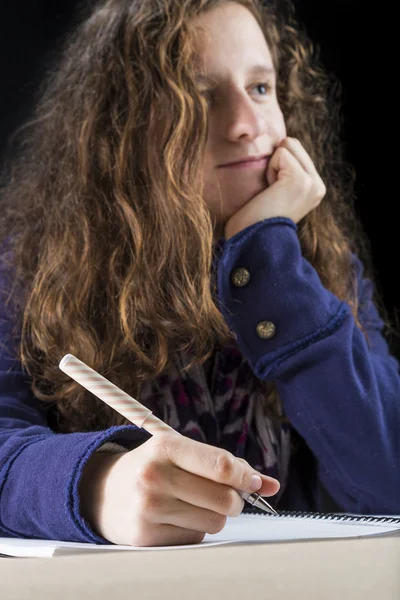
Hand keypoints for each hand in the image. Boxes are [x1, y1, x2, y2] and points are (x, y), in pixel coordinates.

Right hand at [80, 433, 279, 545]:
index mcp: (166, 447)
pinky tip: (175, 518)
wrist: (103, 492)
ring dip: (214, 515)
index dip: (247, 477)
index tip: (255, 483)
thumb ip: (226, 465)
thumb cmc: (154, 467)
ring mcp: (149, 508)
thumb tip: (270, 486)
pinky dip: (194, 528)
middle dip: (233, 500)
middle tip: (223, 495)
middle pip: (224, 499)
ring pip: (215, 522)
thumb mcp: (182, 453)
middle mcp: (154, 476)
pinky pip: (195, 537)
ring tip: (192, 503)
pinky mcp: (146, 536)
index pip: (221, 465)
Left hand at [224, 137, 325, 239]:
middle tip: (271, 192)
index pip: (296, 151)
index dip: (276, 165)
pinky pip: (281, 153)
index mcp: (314, 189)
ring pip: (288, 145)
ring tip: (271, 192)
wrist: (251, 241)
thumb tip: (281, 141)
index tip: (272, 193)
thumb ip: (285, 171)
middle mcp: (318, 186)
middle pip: (293, 144)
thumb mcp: (276, 192)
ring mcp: (312, 183)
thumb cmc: (253, 218)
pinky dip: (270, 169)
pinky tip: (270, 191)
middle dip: (275, 162)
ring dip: (272, 166)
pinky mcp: (301, 180)